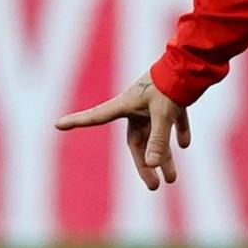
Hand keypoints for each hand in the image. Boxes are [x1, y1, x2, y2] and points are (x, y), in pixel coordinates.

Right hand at [56, 75, 190, 190]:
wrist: (191, 62)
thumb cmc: (171, 86)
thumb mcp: (163, 114)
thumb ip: (158, 139)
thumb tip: (151, 165)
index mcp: (125, 104)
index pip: (96, 116)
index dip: (77, 121)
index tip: (57, 123)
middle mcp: (137, 106)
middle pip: (136, 142)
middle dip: (144, 164)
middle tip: (154, 186)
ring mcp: (155, 104)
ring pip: (157, 136)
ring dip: (165, 156)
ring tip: (172, 179)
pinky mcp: (172, 100)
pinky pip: (174, 120)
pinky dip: (179, 132)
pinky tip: (185, 144)